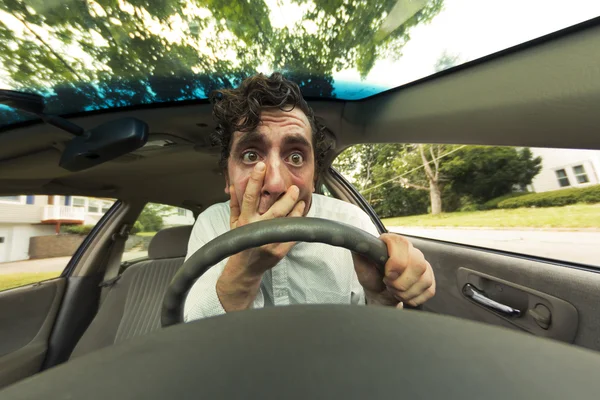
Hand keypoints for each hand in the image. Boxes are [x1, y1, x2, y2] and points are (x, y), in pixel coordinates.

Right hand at [217, 162, 304, 310]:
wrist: (245, 269)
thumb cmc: (240, 243)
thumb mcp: (233, 224)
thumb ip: (235, 204)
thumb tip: (234, 186)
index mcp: (244, 221)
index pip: (250, 196)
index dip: (255, 180)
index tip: (261, 166)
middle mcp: (256, 230)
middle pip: (276, 210)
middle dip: (287, 197)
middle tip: (294, 188)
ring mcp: (269, 241)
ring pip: (287, 221)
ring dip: (296, 209)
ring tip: (300, 200)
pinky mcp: (280, 250)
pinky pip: (292, 234)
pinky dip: (298, 223)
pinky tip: (301, 214)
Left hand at [353, 234, 434, 307]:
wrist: (380, 294)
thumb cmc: (372, 277)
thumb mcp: (362, 266)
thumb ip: (360, 253)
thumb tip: (358, 242)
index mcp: (394, 242)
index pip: (403, 245)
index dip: (395, 263)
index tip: (386, 274)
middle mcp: (411, 250)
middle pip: (418, 264)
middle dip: (401, 282)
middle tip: (389, 284)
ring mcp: (423, 264)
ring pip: (425, 280)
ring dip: (405, 292)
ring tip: (394, 289)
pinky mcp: (430, 279)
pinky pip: (429, 290)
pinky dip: (413, 298)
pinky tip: (404, 294)